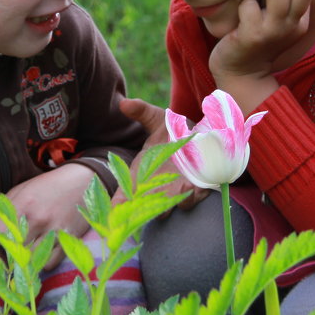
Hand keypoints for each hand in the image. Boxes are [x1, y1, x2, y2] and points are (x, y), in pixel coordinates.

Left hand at [0, 163, 94, 269]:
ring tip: (24, 253)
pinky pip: (49, 263)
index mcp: (23, 204)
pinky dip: (42, 263)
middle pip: (12, 249)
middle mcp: (38, 219)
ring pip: (30, 260)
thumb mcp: (21, 190)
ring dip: (25, 260)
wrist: (83, 181)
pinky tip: (41, 253)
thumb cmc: (48, 186)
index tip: (0, 237)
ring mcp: (55, 231)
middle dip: (8, 252)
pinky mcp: (68, 240)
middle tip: (10, 249)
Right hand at [118, 97, 209, 212]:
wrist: (202, 138)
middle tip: (136, 208)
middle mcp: (154, 187)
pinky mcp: (194, 192)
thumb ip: (142, 112)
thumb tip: (124, 103)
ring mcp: (174, 192)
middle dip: (138, 212)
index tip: (113, 211)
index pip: (122, 196)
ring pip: (164, 209)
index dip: (116, 206)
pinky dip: (188, 198)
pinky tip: (189, 187)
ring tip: (163, 192)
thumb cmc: (173, 132)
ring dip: (164, 205)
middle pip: (141, 209)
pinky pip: (190, 201)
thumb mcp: (157, 119)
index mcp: (139, 174)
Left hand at [210, 0, 313, 81]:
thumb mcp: (278, 22)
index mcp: (300, 22)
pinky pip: (248, 4)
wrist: (241, 73)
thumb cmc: (257, 39)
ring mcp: (273, 31)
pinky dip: (241, 7)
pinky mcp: (252, 36)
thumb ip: (285, 2)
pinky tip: (238, 21)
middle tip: (262, 0)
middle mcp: (292, 26)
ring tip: (251, 8)